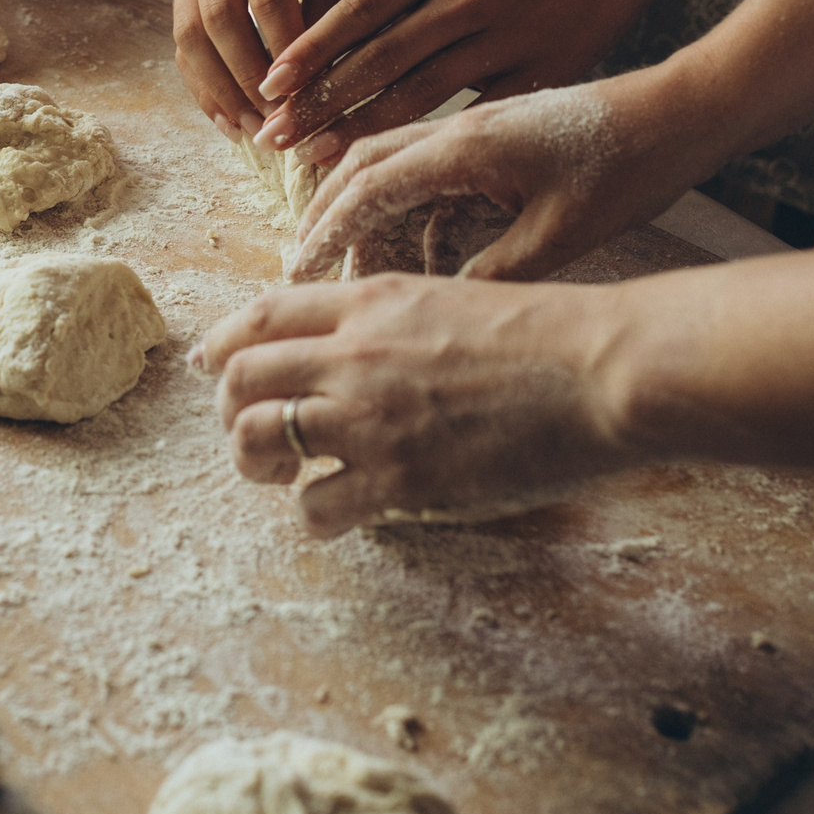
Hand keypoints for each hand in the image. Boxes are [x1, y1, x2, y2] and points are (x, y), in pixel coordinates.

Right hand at [173, 0, 361, 137]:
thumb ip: (328, 14)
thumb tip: (318, 91)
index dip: (283, 52)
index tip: (304, 97)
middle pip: (217, 17)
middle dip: (246, 78)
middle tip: (276, 122)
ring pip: (189, 32)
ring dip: (219, 88)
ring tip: (250, 128)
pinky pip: (180, 37)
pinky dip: (202, 80)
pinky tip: (227, 114)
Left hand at [195, 274, 639, 535]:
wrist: (602, 370)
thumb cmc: (549, 336)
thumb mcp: (451, 300)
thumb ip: (392, 322)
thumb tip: (355, 350)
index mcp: (370, 302)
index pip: (261, 315)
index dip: (224, 342)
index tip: (211, 365)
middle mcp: (353, 354)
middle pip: (240, 380)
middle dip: (229, 410)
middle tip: (253, 433)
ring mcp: (369, 417)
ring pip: (254, 441)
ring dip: (258, 465)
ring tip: (288, 475)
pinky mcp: (398, 478)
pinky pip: (313, 506)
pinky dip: (314, 514)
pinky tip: (341, 510)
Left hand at [253, 0, 689, 164]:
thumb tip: (351, 38)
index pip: (356, 9)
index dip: (310, 51)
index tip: (271, 84)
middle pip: (375, 58)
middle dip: (318, 101)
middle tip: (273, 136)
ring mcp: (503, 35)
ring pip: (418, 92)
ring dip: (361, 126)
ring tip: (315, 154)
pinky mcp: (542, 67)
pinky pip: (478, 111)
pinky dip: (437, 138)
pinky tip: (401, 165)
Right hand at [291, 75, 716, 282]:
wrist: (686, 115)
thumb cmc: (630, 169)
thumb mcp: (560, 236)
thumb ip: (492, 272)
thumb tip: (439, 307)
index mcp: (463, 146)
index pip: (367, 187)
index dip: (327, 232)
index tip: (297, 272)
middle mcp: (459, 129)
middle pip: (362, 164)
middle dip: (326, 214)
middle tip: (303, 264)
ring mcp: (478, 131)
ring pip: (394, 165)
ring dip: (366, 210)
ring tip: (353, 265)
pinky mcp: (499, 139)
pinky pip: (435, 173)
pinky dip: (415, 211)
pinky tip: (426, 256)